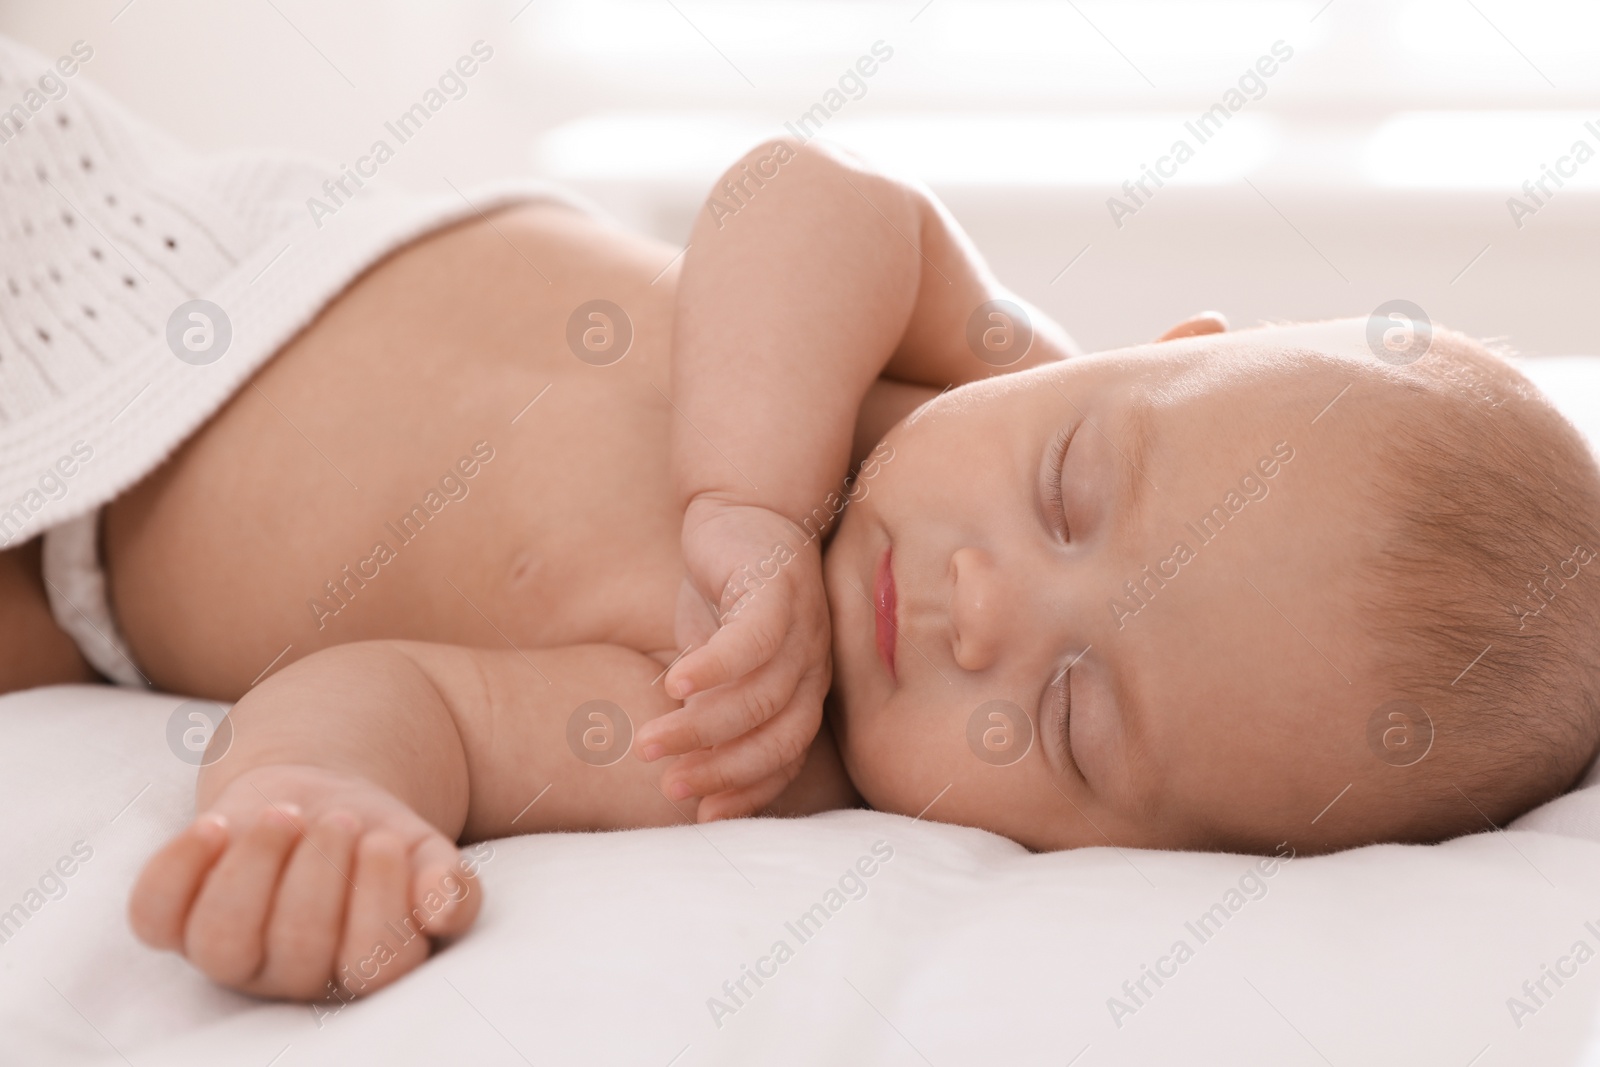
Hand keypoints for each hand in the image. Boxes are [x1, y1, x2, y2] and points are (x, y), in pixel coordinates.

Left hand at [128, 764, 480, 1001]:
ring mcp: (228, 953)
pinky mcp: (174, 921)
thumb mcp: (423, 852)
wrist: (316, 802)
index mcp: (359, 967)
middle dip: (321, 873)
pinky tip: (215, 824)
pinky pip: (154, 915)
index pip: (371, 965)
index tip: (384, 840)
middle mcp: (290, 974)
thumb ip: (449, 883)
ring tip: (286, 812)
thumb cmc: (376, 839)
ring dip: (254, 868)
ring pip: (221, 942)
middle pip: (298, 951)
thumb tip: (441, 908)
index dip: (377, 904)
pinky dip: (178, 869)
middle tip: (341, 817)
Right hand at [638, 500, 831, 820]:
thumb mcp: (715, 661)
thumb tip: (683, 769)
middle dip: (723, 770)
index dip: (749, 791)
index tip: (704, 817)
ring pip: (761, 696)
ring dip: (702, 727)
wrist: (743, 510)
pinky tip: (672, 684)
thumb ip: (709, 710)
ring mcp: (802, 627)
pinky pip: (752, 641)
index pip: (786, 756)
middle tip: (669, 787)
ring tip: (650, 744)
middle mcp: (812, 665)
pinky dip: (714, 669)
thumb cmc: (728, 595)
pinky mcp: (776, 588)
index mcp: (803, 690)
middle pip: (779, 736)